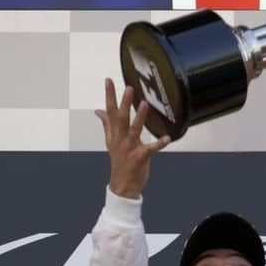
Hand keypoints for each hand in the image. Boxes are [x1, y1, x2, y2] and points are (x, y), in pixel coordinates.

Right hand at [95, 79, 170, 198]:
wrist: (122, 185)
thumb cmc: (119, 162)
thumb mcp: (111, 142)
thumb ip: (107, 125)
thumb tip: (98, 111)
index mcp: (114, 134)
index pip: (110, 111)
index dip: (109, 95)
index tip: (108, 80)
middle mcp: (120, 140)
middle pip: (121, 118)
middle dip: (124, 103)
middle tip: (129, 88)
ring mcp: (130, 149)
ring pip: (134, 130)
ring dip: (139, 117)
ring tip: (144, 104)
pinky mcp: (140, 158)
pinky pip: (151, 149)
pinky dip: (159, 144)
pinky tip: (167, 138)